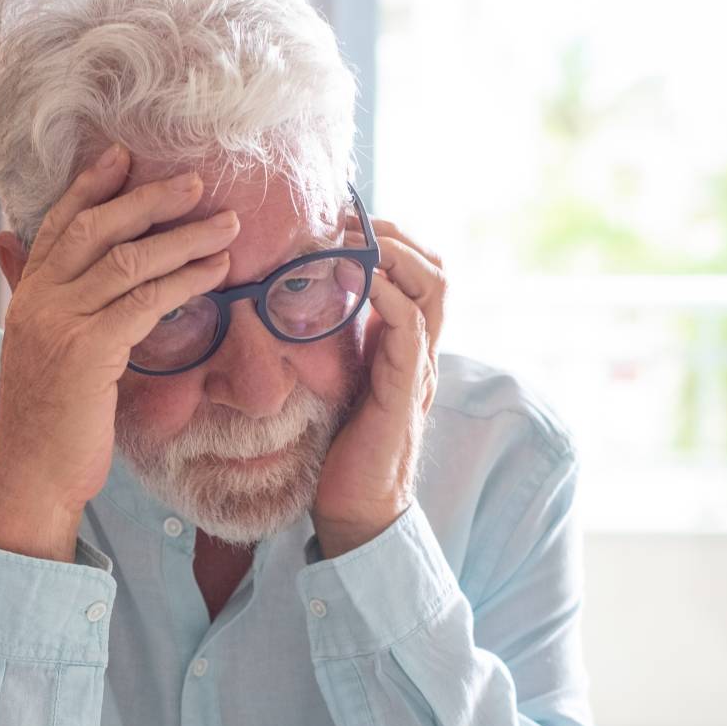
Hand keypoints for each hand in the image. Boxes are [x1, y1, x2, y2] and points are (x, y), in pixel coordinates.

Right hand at [0, 145, 239, 561]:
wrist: (33, 477)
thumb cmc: (46, 420)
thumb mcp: (37, 349)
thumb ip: (33, 295)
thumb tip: (11, 243)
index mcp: (27, 298)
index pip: (57, 226)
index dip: (90, 187)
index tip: (123, 155)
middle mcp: (38, 303)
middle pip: (95, 230)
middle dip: (147, 200)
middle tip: (194, 181)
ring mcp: (60, 324)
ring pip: (127, 261)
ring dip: (183, 237)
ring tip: (226, 223)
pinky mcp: (89, 352)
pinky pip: (145, 301)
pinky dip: (185, 280)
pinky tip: (216, 272)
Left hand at [311, 219, 445, 557]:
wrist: (355, 507)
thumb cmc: (338, 448)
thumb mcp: (336, 379)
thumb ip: (333, 343)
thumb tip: (291, 302)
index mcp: (403, 345)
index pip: (418, 273)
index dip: (390, 238)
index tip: (345, 219)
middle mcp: (420, 350)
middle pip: (435, 269)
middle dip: (396, 234)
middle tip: (349, 218)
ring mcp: (418, 368)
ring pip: (433, 288)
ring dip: (395, 252)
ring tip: (355, 236)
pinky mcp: (404, 390)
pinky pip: (409, 327)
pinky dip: (389, 293)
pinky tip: (361, 276)